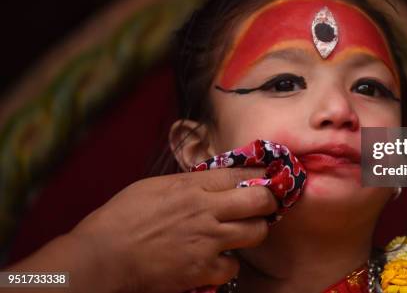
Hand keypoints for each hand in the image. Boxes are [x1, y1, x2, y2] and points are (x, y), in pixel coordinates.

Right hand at [68, 168, 275, 292]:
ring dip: (254, 232)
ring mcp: (207, 240)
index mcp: (192, 185)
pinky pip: (234, 265)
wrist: (102, 257)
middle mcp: (206, 210)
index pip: (241, 172)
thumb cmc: (121, 217)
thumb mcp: (155, 186)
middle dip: (268, 201)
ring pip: (256, 232)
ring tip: (243, 232)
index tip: (266, 176)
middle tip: (264, 205)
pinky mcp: (202, 269)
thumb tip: (210, 181)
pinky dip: (229, 263)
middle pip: (260, 200)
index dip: (259, 173)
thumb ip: (189, 183)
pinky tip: (217, 259)